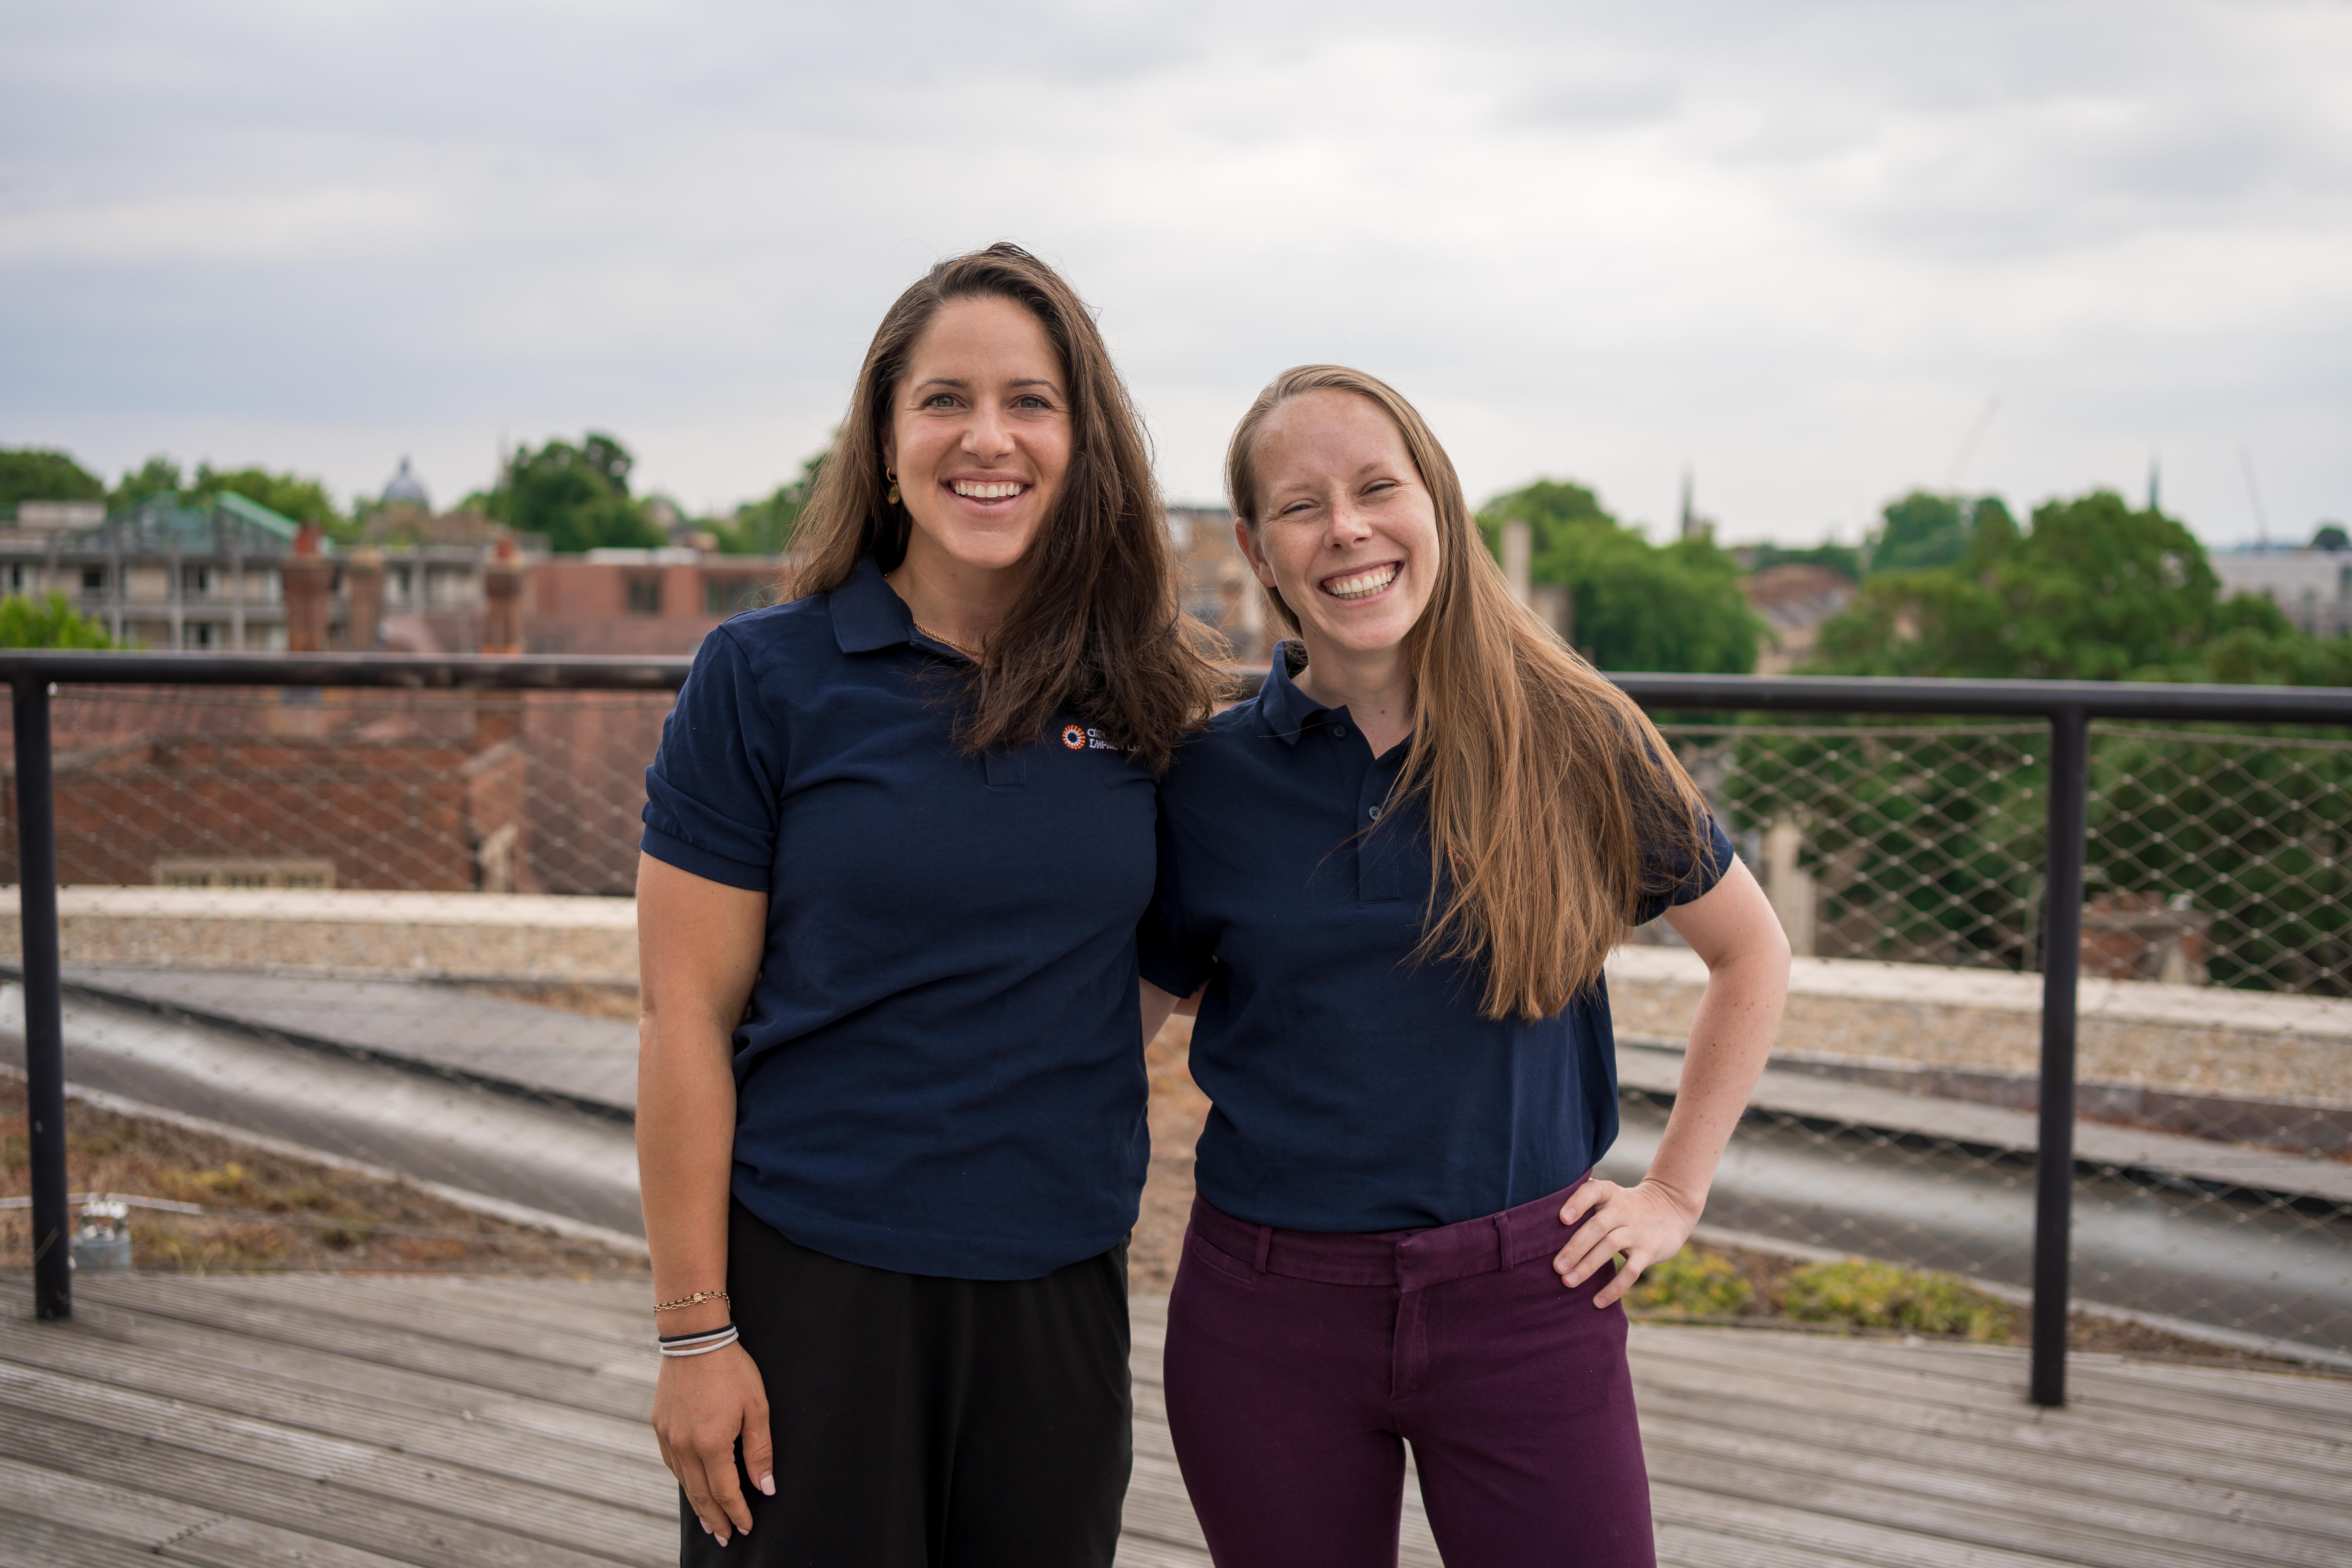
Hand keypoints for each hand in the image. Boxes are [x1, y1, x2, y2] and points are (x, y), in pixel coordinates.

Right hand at [651, 1344, 773, 1545]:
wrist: (695, 1339)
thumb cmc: (732, 1370)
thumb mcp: (757, 1407)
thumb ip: (760, 1451)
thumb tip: (766, 1487)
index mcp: (712, 1444)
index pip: (726, 1492)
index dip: (737, 1512)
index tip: (745, 1527)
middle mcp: (685, 1446)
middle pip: (701, 1495)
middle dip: (716, 1519)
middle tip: (725, 1538)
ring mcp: (669, 1437)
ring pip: (684, 1483)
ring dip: (698, 1506)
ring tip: (710, 1523)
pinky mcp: (660, 1427)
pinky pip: (672, 1464)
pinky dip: (684, 1481)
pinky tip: (692, 1488)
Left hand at [1552, 1178, 1700, 1308]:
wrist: (1672, 1207)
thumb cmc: (1626, 1207)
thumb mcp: (1611, 1198)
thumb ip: (1586, 1209)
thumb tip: (1546, 1236)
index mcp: (1610, 1194)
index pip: (1592, 1192)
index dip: (1577, 1203)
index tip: (1561, 1219)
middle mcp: (1623, 1209)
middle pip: (1597, 1226)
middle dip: (1575, 1247)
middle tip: (1557, 1267)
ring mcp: (1637, 1230)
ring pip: (1610, 1247)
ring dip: (1588, 1266)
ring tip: (1568, 1282)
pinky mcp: (1649, 1250)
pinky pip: (1631, 1271)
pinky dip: (1614, 1288)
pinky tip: (1597, 1302)